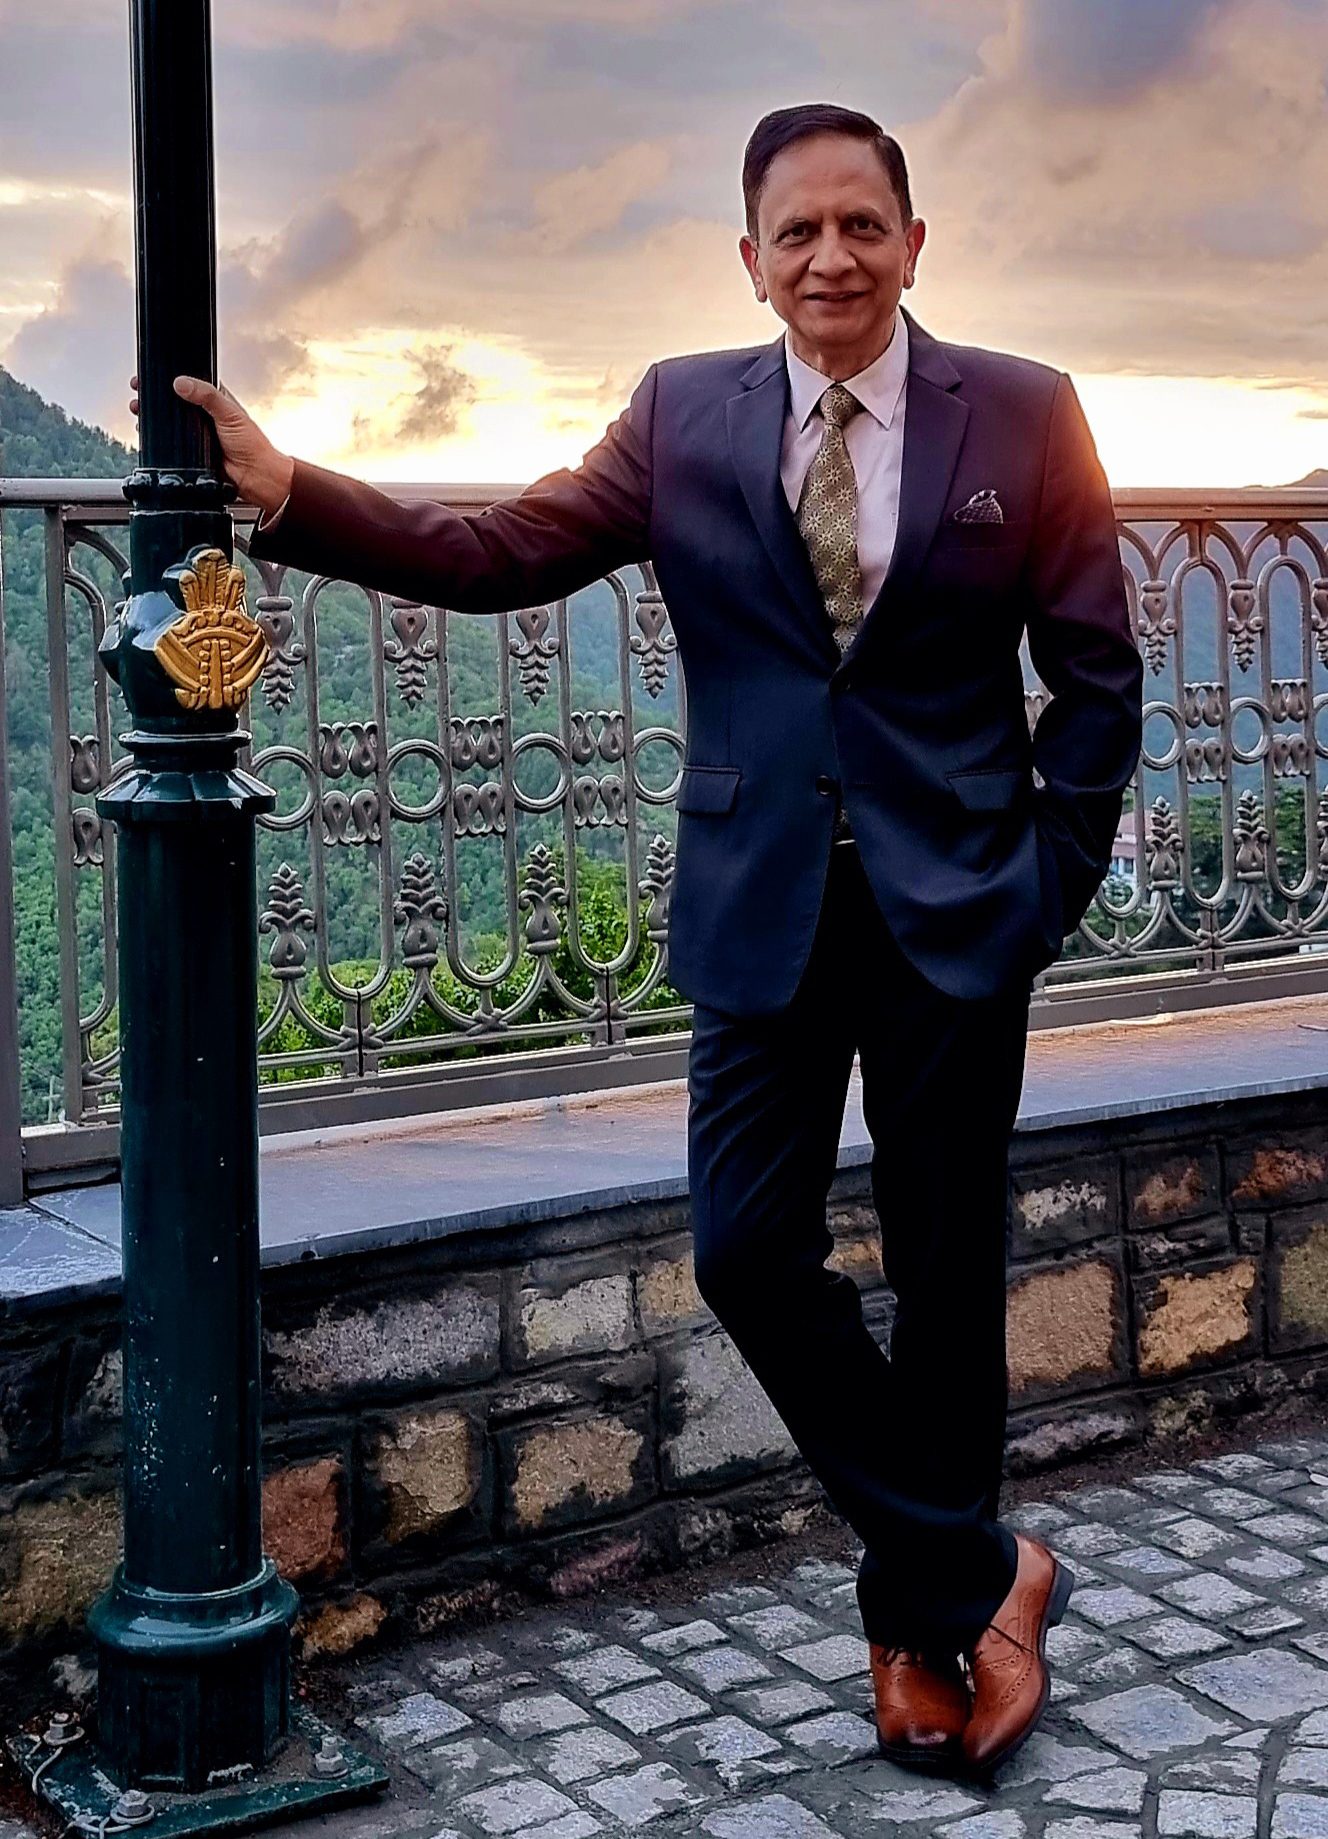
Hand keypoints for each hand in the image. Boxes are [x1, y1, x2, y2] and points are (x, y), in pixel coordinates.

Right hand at [128, 372, 293, 516]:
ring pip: (170, 422)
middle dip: (154, 396)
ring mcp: (197, 434)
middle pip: (174, 401)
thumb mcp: (229, 413)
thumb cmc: (252, 445)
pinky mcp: (192, 452)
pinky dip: (158, 437)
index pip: (189, 383)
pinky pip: (171, 443)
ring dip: (152, 416)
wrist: (255, 477)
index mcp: (216, 400)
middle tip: (138, 392)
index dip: (170, 378)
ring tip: (138, 409)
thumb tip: (181, 383)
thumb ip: (207, 396)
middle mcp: (205, 416)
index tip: (151, 375)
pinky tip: (147, 433)